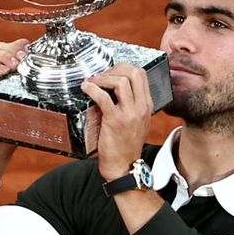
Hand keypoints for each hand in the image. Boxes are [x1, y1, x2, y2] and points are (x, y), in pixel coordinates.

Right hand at [0, 39, 30, 200]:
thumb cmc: (16, 128)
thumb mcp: (33, 108)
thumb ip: (46, 97)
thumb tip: (77, 90)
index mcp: (11, 74)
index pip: (14, 48)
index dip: (21, 44)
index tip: (31, 49)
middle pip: (2, 46)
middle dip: (13, 48)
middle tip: (23, 57)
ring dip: (4, 55)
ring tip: (14, 65)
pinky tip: (2, 72)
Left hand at [80, 63, 153, 182]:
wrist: (124, 167)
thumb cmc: (126, 145)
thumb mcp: (136, 122)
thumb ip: (130, 105)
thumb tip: (112, 87)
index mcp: (147, 105)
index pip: (141, 75)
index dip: (123, 67)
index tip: (110, 71)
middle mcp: (141, 107)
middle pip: (133, 73)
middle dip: (114, 68)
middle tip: (101, 75)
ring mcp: (129, 113)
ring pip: (120, 81)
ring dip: (103, 77)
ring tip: (92, 81)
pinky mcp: (115, 120)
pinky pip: (103, 97)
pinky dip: (92, 88)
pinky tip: (86, 88)